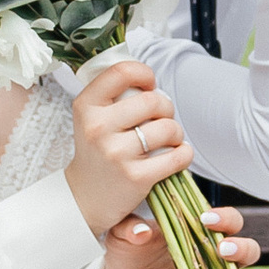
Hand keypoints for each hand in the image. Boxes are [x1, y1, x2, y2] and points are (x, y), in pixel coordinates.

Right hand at [66, 59, 188, 237]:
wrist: (85, 196)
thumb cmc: (96, 150)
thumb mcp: (91, 116)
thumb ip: (113, 93)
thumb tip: (147, 77)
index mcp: (86, 106)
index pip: (122, 72)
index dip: (144, 74)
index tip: (149, 86)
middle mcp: (98, 128)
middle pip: (153, 100)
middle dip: (166, 108)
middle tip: (160, 119)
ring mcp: (116, 153)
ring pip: (168, 127)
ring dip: (176, 132)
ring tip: (168, 140)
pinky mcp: (136, 177)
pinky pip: (177, 156)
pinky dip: (184, 154)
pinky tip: (176, 155)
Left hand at [103, 203, 258, 268]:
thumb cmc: (128, 249)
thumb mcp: (122, 232)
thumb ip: (129, 227)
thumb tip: (142, 232)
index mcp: (201, 231)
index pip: (228, 221)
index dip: (225, 218)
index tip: (205, 218)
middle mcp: (213, 256)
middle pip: (247, 250)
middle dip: (241, 248)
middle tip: (222, 248)